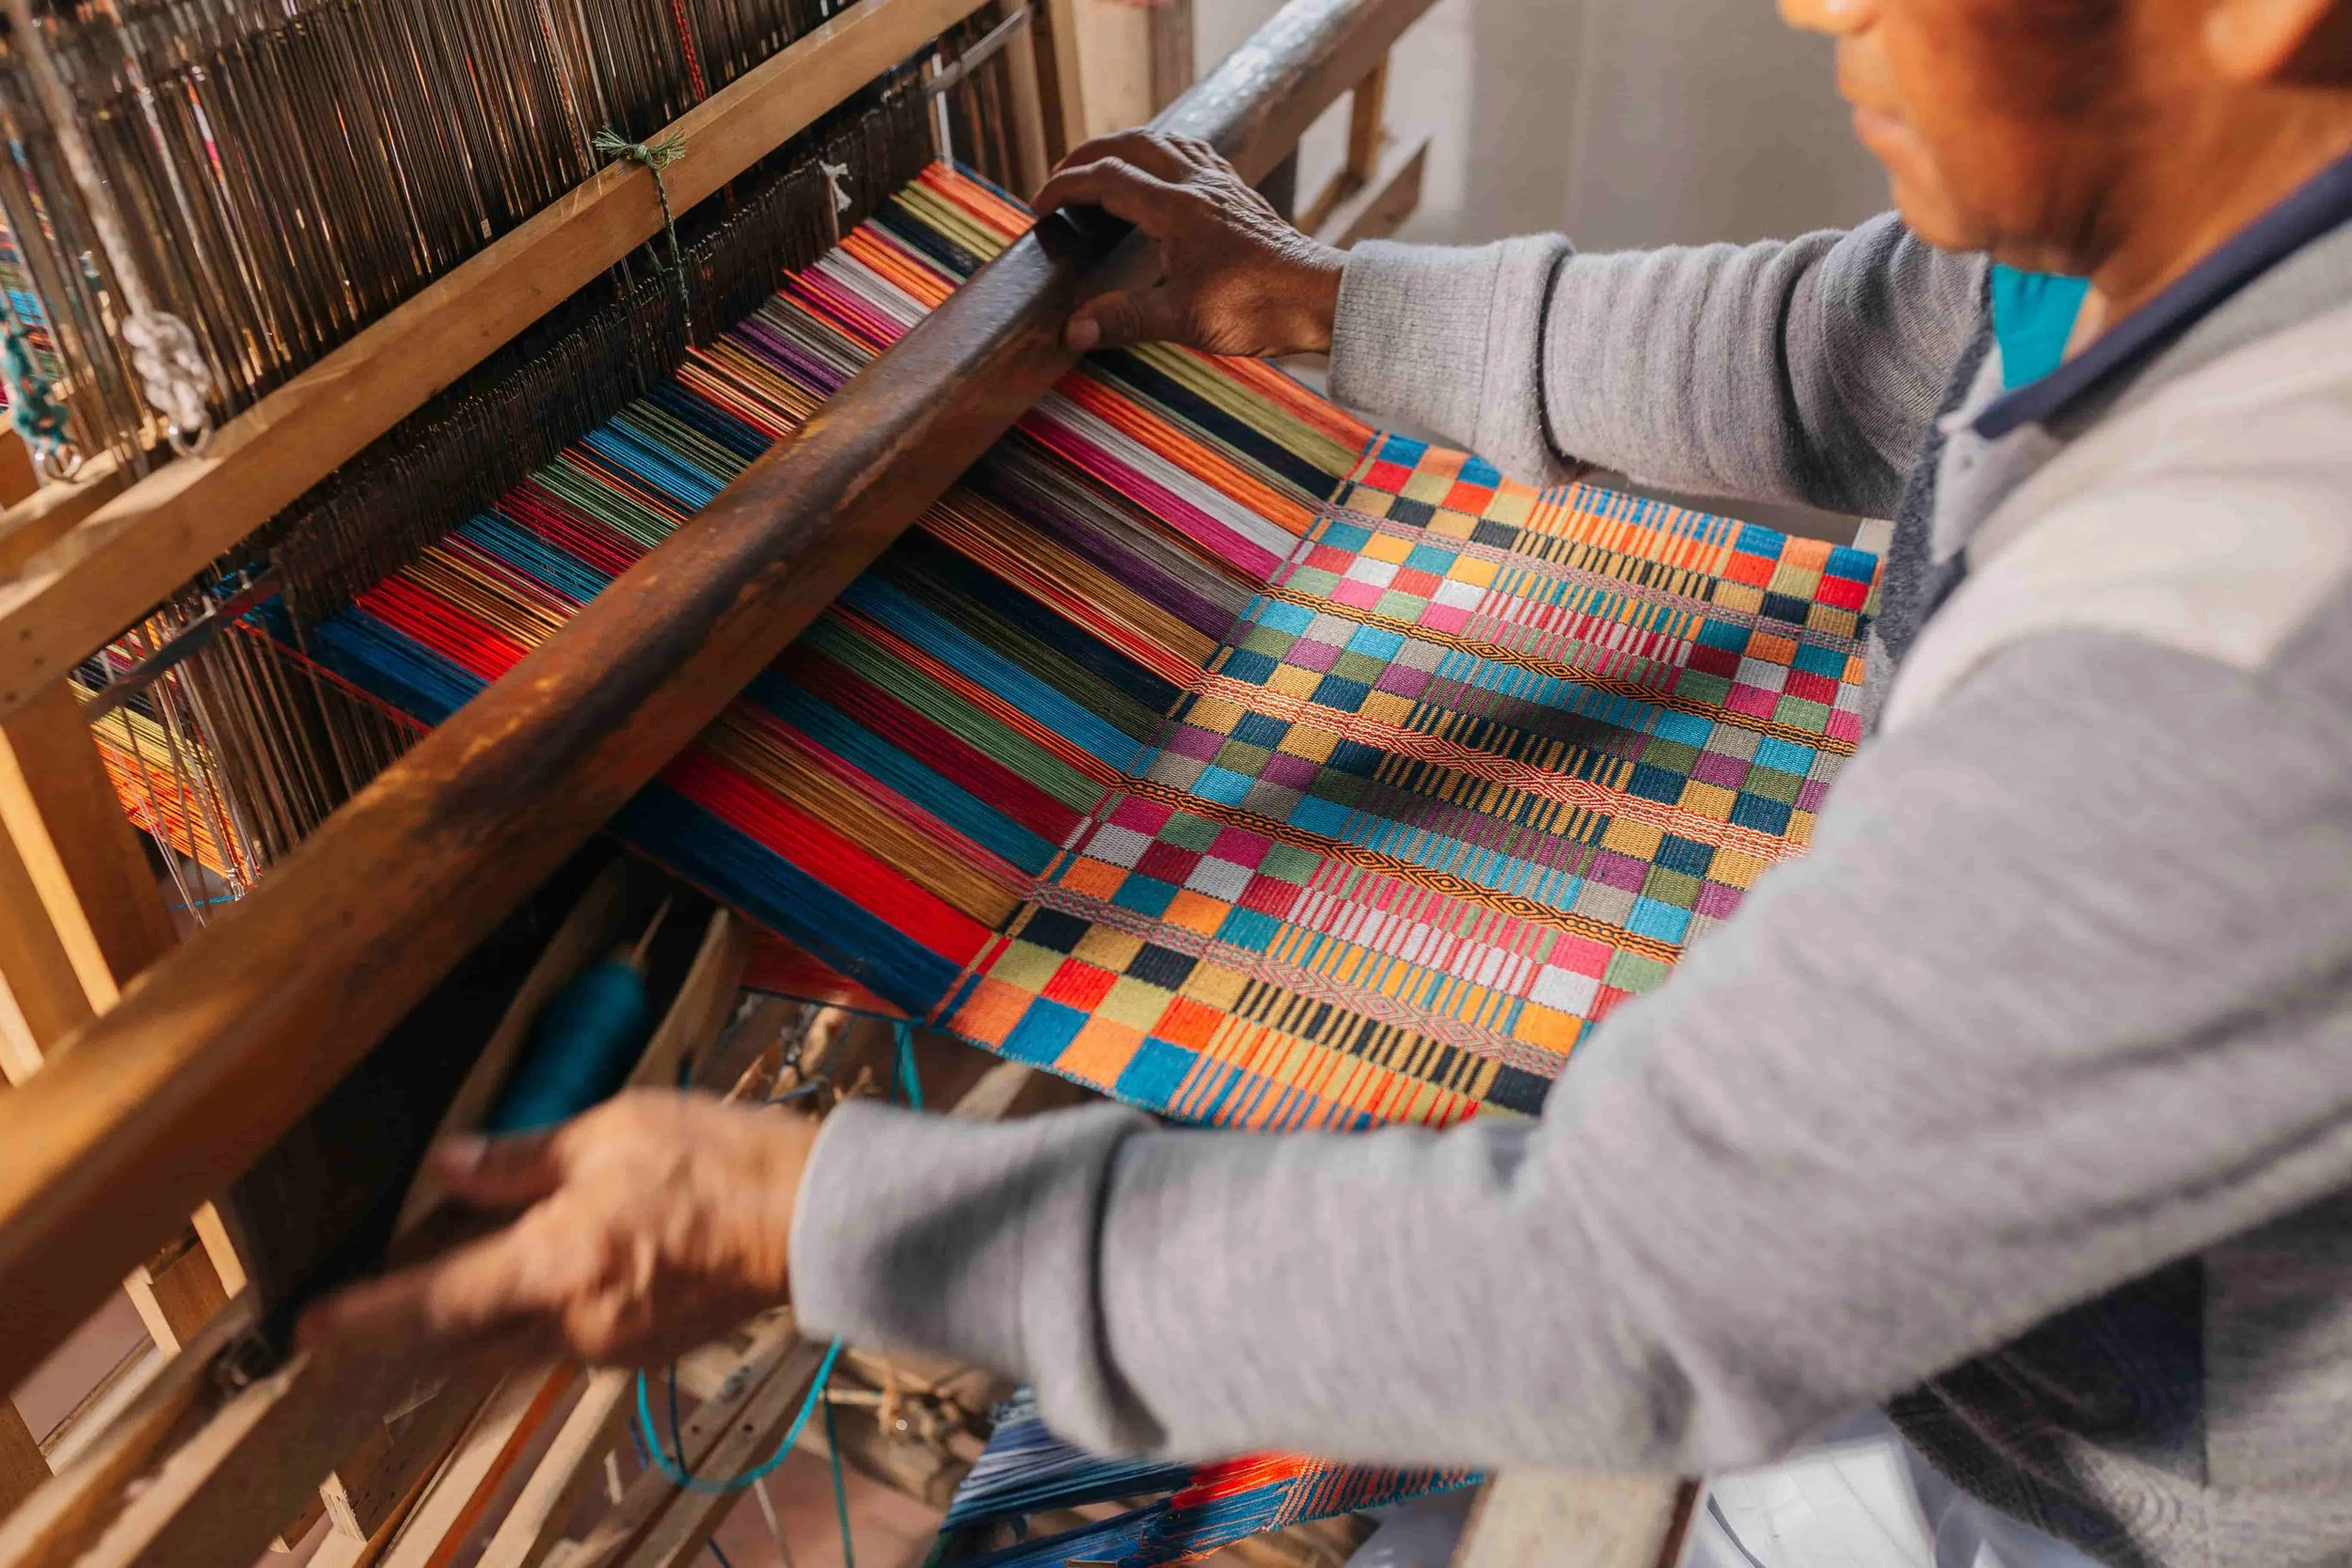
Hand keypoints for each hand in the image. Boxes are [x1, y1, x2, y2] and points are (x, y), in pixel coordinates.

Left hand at [300, 1091, 816, 1366]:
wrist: (814, 1216)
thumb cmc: (720, 1162)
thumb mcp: (615, 1130)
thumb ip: (523, 1157)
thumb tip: (449, 1166)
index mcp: (554, 1265)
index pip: (434, 1304)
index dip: (365, 1320)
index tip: (308, 1332)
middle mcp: (573, 1323)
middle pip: (466, 1346)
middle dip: (413, 1336)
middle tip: (367, 1322)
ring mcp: (612, 1345)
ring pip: (518, 1346)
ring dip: (482, 1323)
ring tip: (464, 1281)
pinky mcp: (647, 1349)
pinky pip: (570, 1340)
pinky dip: (542, 1315)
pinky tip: (555, 1276)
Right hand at [1034, 131, 1344, 356]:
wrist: (1319, 298)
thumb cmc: (1260, 307)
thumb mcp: (1185, 320)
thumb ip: (1125, 320)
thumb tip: (1074, 330)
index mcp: (1177, 208)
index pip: (1106, 178)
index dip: (1065, 187)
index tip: (1040, 207)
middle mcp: (1198, 185)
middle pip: (1131, 144)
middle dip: (1088, 155)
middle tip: (1059, 178)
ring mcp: (1221, 185)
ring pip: (1164, 140)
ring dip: (1125, 146)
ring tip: (1100, 166)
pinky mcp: (1238, 194)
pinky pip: (1194, 153)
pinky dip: (1164, 151)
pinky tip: (1161, 169)